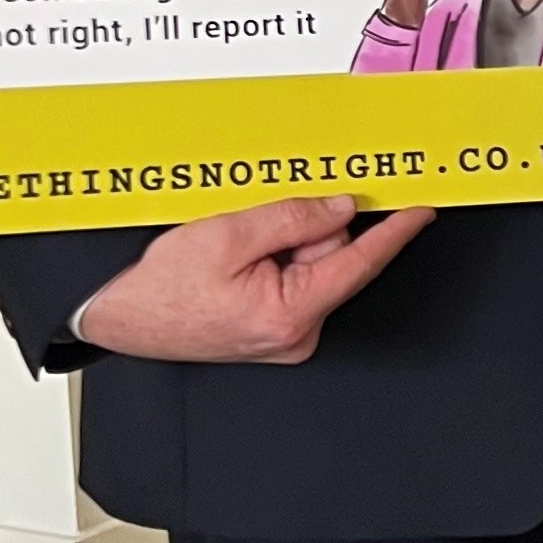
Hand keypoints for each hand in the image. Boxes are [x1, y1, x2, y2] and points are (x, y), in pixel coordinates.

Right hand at [73, 196, 433, 362]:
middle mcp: (296, 334)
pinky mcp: (275, 329)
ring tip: (237, 245)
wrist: (120, 317)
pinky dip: (278, 257)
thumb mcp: (228, 234)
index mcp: (290, 314)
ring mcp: (286, 335)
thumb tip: (340, 207)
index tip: (423, 209)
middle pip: (334, 258)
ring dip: (288, 242)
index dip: (396, 232)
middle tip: (263, 219)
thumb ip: (292, 217)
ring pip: (314, 265)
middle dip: (310, 229)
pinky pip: (295, 278)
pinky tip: (242, 256)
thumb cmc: (159, 289)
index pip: (360, 263)